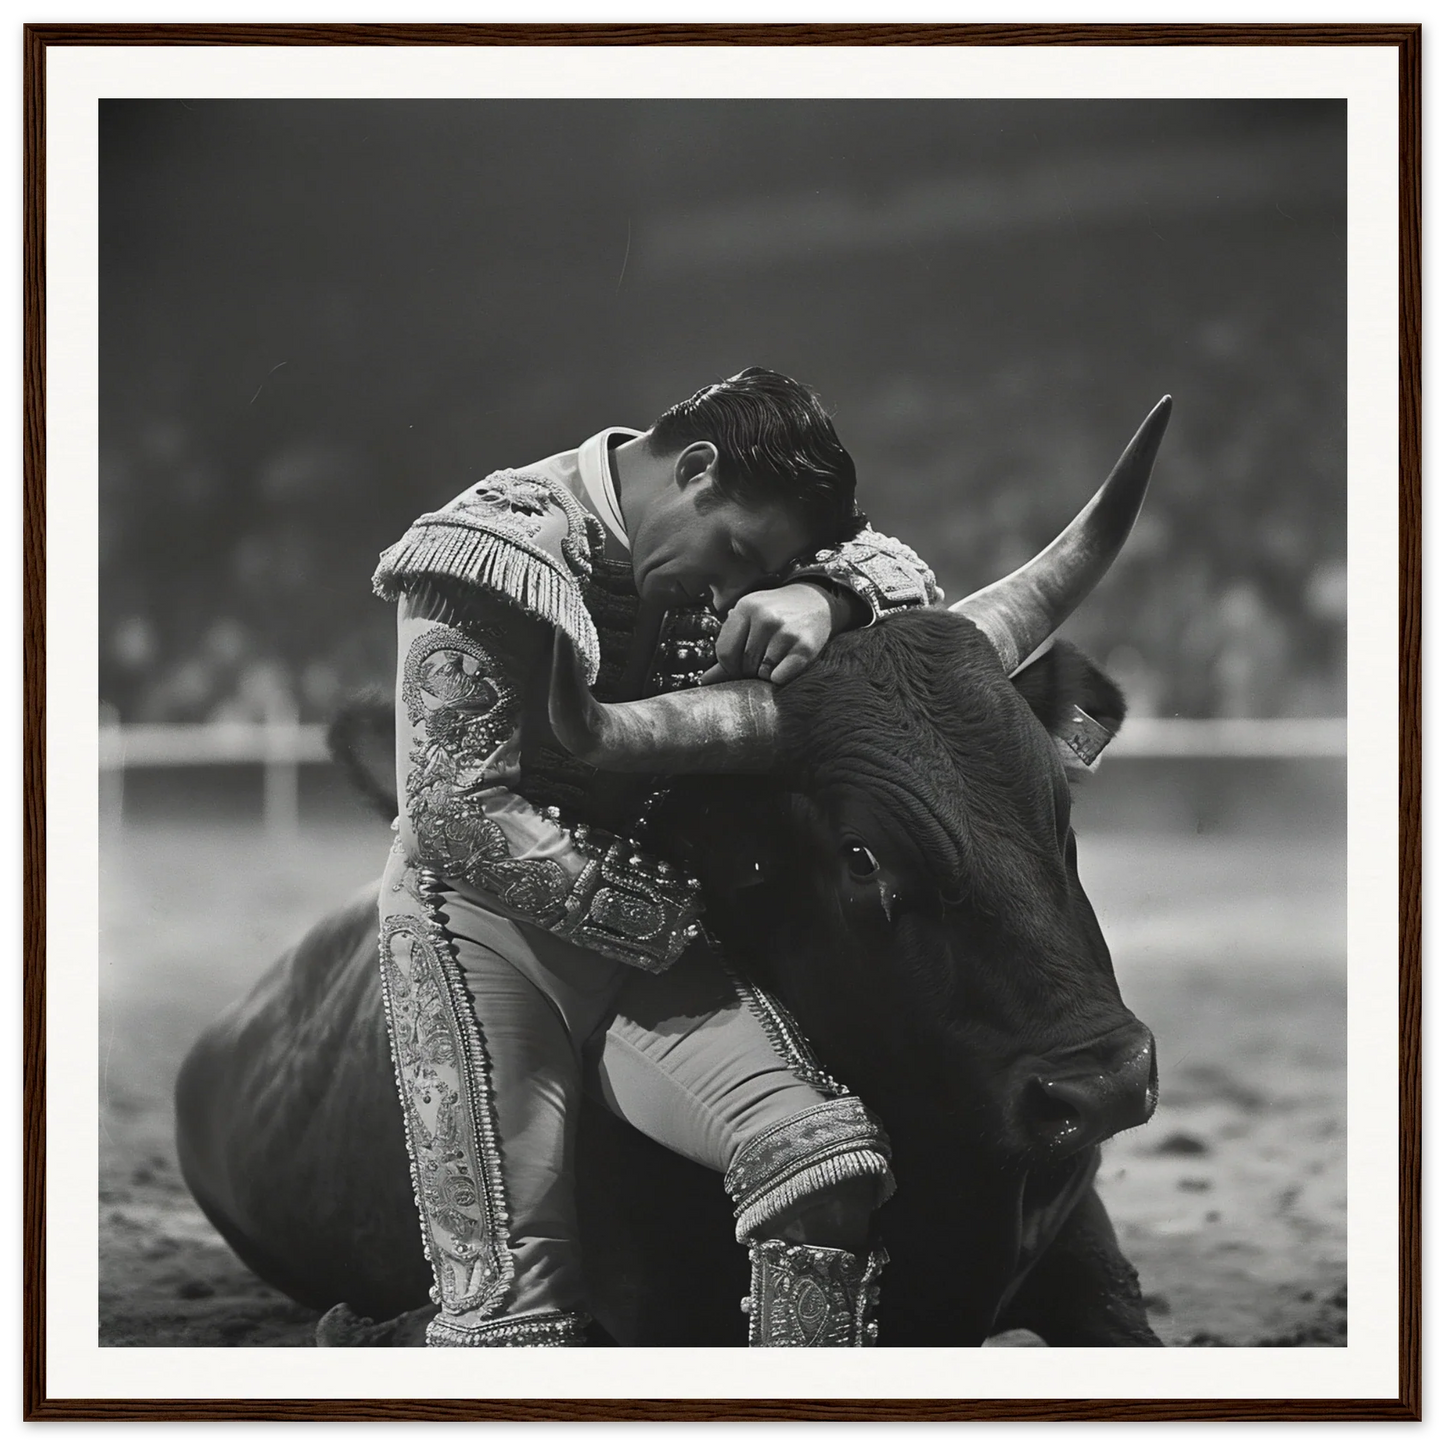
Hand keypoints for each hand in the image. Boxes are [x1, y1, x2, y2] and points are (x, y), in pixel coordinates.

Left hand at [700, 582, 849, 686]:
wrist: (816, 601)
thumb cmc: (776, 614)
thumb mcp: (749, 621)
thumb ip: (728, 649)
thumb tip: (704, 681)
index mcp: (746, 608)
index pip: (724, 652)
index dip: (730, 666)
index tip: (741, 664)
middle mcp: (765, 617)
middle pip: (743, 664)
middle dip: (750, 670)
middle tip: (763, 659)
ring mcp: (786, 631)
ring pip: (763, 672)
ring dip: (767, 673)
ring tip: (777, 656)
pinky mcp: (805, 646)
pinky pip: (780, 677)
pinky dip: (781, 677)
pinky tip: (788, 661)